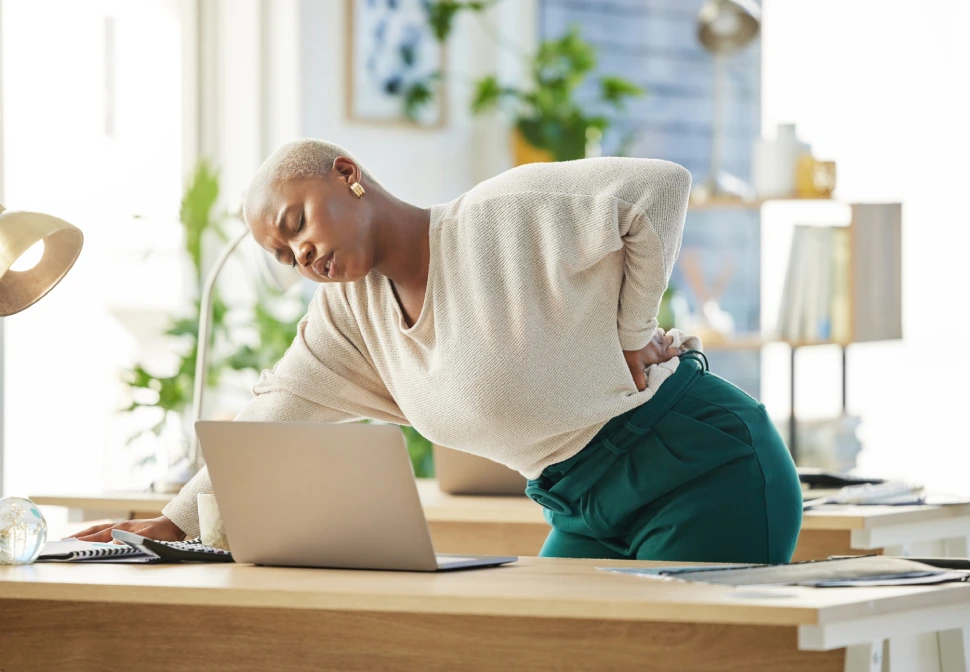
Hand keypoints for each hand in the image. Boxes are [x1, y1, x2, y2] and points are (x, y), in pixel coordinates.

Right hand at [68, 516, 185, 543]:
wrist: (173, 525)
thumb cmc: (162, 532)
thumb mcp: (148, 537)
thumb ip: (132, 540)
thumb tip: (113, 541)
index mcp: (123, 528)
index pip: (100, 534)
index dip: (86, 539)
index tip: (72, 542)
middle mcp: (121, 526)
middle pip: (96, 530)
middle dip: (80, 535)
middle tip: (64, 540)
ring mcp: (123, 527)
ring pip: (100, 530)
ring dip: (86, 534)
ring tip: (73, 538)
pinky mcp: (127, 530)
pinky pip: (106, 531)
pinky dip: (96, 534)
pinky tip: (93, 538)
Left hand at [623, 329, 680, 391]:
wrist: (629, 333)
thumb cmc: (633, 351)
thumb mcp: (635, 368)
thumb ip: (640, 381)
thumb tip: (644, 392)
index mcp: (660, 355)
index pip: (676, 354)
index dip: (679, 354)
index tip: (680, 354)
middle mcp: (661, 344)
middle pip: (672, 341)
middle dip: (672, 343)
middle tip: (669, 345)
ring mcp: (656, 334)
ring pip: (664, 334)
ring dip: (663, 336)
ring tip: (658, 340)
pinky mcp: (649, 327)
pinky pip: (655, 328)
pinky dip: (654, 331)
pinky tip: (649, 333)